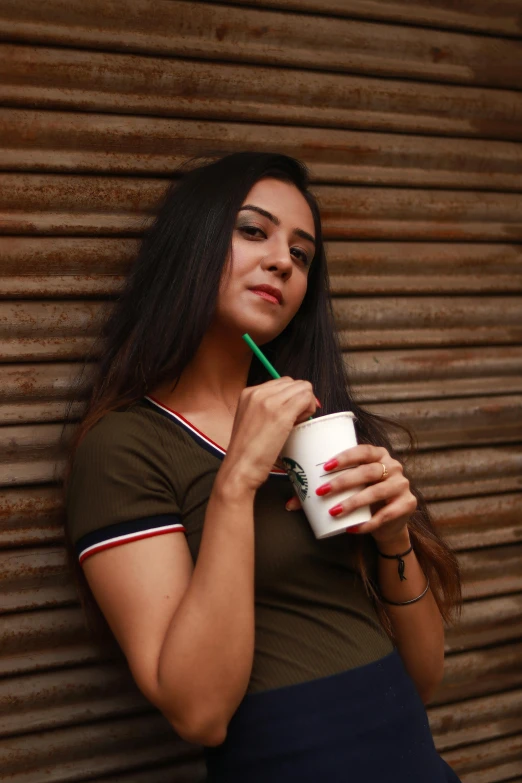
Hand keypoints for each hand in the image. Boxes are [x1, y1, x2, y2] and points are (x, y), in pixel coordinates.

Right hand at [221, 377, 317, 493]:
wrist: (239, 469)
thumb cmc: (247, 452)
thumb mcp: (252, 421)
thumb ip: (267, 408)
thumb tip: (292, 403)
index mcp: (248, 393)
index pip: (282, 383)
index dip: (291, 398)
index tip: (289, 414)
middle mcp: (257, 392)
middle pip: (294, 383)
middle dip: (300, 399)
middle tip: (294, 420)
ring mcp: (269, 401)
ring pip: (303, 388)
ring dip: (306, 404)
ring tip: (296, 423)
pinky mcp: (281, 413)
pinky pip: (306, 398)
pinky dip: (309, 409)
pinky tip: (299, 424)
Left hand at [285, 444, 416, 544]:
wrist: (388, 521)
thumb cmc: (362, 498)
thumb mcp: (345, 491)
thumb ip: (320, 493)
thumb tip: (289, 504)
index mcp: (377, 455)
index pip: (362, 450)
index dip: (344, 457)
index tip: (325, 466)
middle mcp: (393, 466)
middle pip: (368, 471)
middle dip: (343, 481)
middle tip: (322, 491)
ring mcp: (402, 484)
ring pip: (376, 492)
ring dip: (353, 502)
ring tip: (334, 512)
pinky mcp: (407, 504)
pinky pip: (386, 514)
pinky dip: (368, 523)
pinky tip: (352, 528)